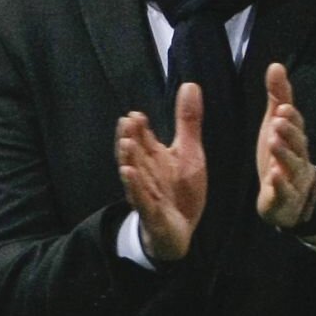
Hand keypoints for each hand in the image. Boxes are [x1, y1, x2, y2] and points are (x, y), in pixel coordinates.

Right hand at [117, 83, 206, 261]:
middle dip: (130, 139)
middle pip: (135, 154)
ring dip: (130, 161)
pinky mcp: (153, 213)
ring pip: (135, 176)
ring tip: (125, 145)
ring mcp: (147, 194)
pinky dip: (136, 188)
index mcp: (154, 157)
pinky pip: (143, 200)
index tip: (135, 114)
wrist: (180, 231)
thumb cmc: (180, 189)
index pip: (143, 139)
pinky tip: (131, 175)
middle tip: (126, 122)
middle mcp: (147, 173)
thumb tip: (190, 84)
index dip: (139, 128)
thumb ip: (187, 121)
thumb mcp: (189, 152)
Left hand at [256, 63, 315, 231]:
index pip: (296, 127)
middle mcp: (298, 159)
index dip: (291, 118)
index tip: (283, 107)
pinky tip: (274, 176)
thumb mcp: (276, 126)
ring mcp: (293, 180)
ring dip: (283, 153)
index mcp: (296, 141)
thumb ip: (278, 98)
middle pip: (297, 145)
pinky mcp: (284, 199)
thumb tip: (275, 65)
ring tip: (273, 142)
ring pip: (291, 166)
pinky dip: (280, 184)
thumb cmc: (282, 157)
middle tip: (278, 121)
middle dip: (289, 132)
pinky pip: (284, 192)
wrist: (290, 202)